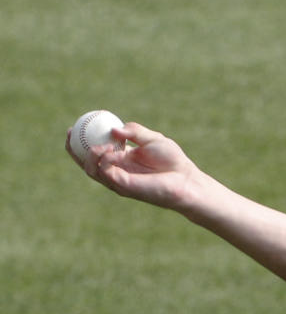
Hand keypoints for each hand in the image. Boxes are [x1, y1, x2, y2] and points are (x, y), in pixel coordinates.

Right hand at [65, 122, 198, 210]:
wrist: (185, 179)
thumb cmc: (173, 161)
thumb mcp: (152, 138)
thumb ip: (134, 131)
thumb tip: (114, 130)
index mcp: (122, 159)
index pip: (95, 150)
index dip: (83, 139)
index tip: (76, 125)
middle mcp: (117, 171)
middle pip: (86, 162)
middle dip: (74, 149)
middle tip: (71, 133)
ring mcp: (118, 180)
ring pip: (92, 170)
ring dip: (89, 155)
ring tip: (97, 145)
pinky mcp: (123, 187)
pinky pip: (105, 173)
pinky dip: (102, 161)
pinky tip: (108, 151)